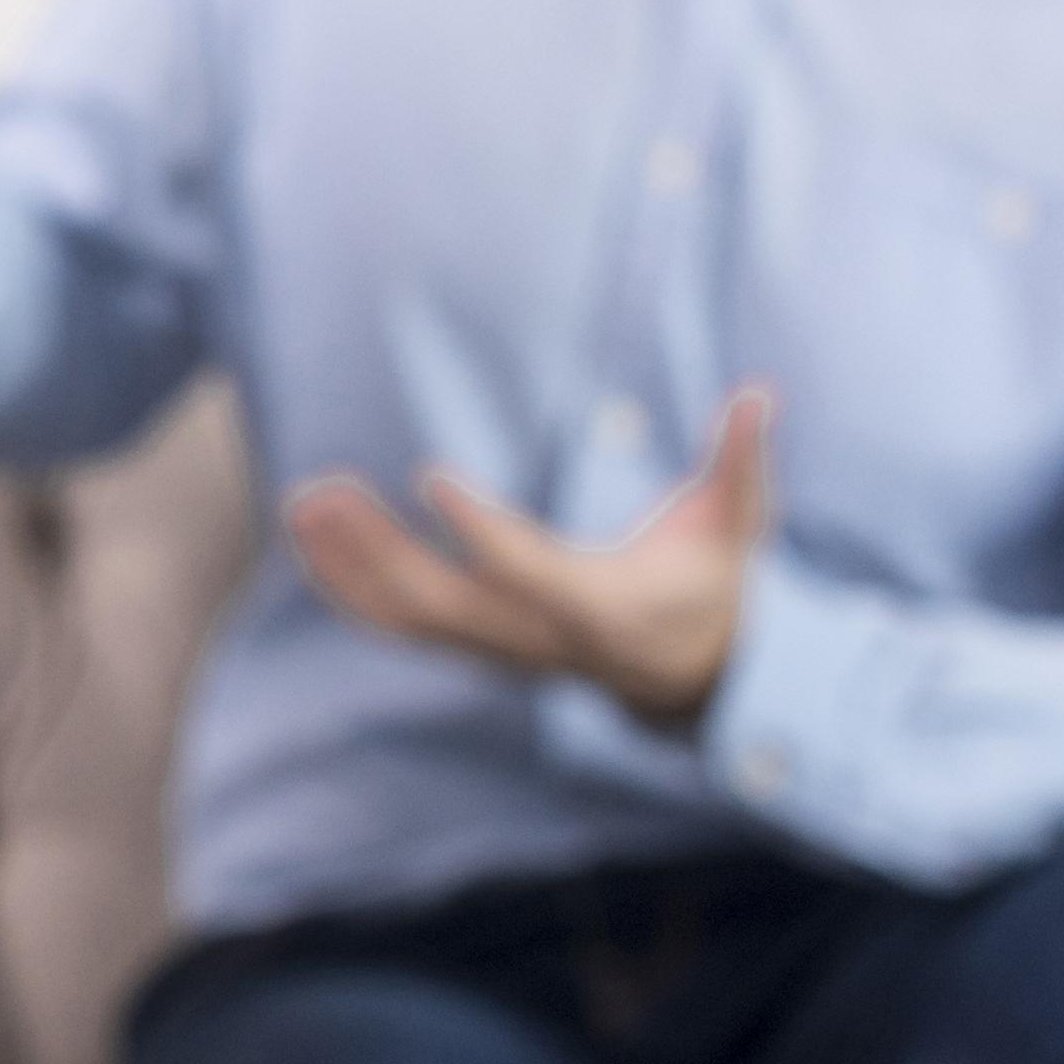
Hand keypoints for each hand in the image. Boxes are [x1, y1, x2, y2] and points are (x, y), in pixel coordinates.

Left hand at [281, 386, 772, 736]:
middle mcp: (541, 637)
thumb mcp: (739, 522)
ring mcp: (505, 650)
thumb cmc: (714, 581)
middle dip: (378, 551)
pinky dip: (353, 591)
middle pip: (445, 603)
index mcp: (601, 605)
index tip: (429, 476)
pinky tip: (310, 541)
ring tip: (304, 501)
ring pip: (412, 619)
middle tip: (325, 488)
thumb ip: (742, 459)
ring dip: (350, 564)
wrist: (696, 671)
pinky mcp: (482, 648)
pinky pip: (404, 628)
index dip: (482, 531)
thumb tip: (759, 392)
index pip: (531, 572)